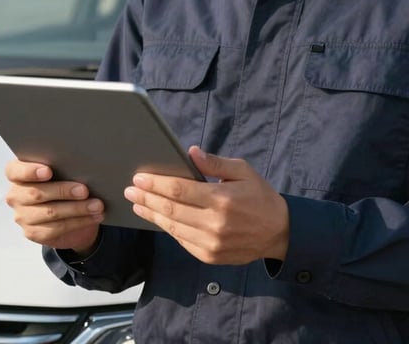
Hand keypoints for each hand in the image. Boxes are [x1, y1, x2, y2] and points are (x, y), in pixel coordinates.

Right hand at [4, 159, 103, 253]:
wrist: (68, 210)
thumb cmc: (64, 180)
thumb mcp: (61, 169)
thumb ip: (63, 164)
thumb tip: (82, 164)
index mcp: (17, 174)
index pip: (14, 170)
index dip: (30, 171)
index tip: (48, 171)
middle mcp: (16, 195)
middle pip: (36, 193)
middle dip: (63, 191)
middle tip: (84, 190)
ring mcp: (22, 216)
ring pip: (50, 212)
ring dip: (77, 209)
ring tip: (96, 205)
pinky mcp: (33, 232)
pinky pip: (57, 228)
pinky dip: (79, 221)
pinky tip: (94, 216)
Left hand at [124, 146, 288, 264]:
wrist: (278, 232)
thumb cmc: (260, 196)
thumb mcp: (243, 171)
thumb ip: (216, 163)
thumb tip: (191, 152)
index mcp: (222, 198)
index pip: (180, 190)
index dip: (156, 183)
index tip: (139, 177)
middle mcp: (214, 223)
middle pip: (170, 209)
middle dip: (147, 197)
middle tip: (131, 189)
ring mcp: (211, 243)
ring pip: (172, 227)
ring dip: (152, 214)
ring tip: (138, 203)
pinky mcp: (209, 256)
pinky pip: (181, 240)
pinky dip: (167, 228)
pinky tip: (157, 218)